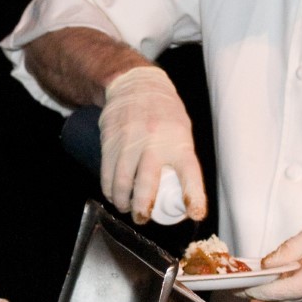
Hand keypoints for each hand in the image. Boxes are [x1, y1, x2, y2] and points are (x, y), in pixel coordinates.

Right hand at [98, 66, 206, 223]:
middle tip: (142, 218)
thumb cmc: (164, 112)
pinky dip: (108, 188)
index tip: (194, 213)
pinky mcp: (111, 139)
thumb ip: (181, 159)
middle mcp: (155, 141)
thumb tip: (183, 192)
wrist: (135, 84)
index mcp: (179, 142)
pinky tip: (111, 194)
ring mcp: (130, 140)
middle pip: (148, 184)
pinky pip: (107, 171)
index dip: (193, 196)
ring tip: (125, 207)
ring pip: (122, 181)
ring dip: (122, 201)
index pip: (190, 173)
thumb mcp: (182, 130)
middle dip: (143, 208)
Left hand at [245, 213, 301, 301]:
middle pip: (289, 299)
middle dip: (263, 293)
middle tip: (239, 285)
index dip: (263, 289)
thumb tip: (269, 262)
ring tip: (255, 282)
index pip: (288, 289)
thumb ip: (293, 247)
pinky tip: (280, 281)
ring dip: (275, 294)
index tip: (243, 286)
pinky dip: (290, 293)